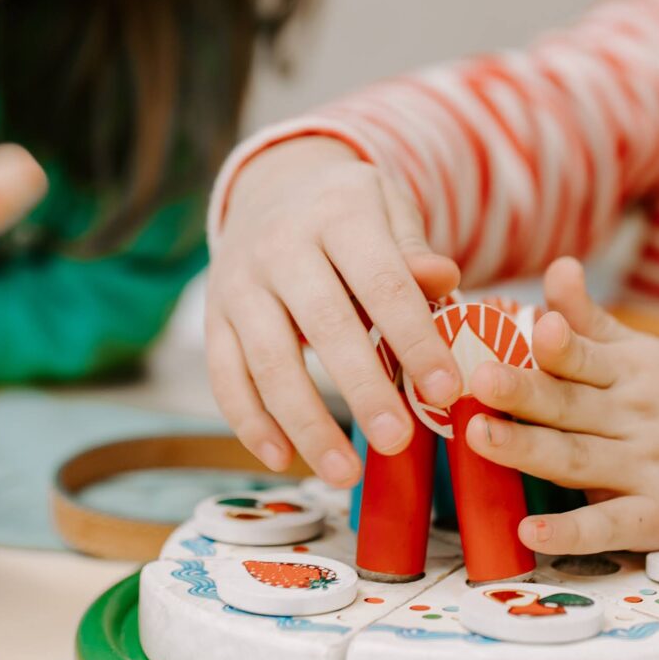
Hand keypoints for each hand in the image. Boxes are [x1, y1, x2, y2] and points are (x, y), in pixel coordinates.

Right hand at [206, 136, 464, 487]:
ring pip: (268, 361)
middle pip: (323, 324)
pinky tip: (283, 457)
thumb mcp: (389, 209)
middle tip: (396, 441)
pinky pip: (225, 377)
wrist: (274, 187)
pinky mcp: (212, 317)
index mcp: (339, 215)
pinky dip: (250, 423)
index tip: (446, 391)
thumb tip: (444, 280)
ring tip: (345, 473)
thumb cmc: (349, 212)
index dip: (415, 339)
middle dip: (361, 388)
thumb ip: (414, 250)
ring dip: (306, 423)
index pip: (382, 282)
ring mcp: (239, 284)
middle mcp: (280, 247)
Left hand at [460, 257, 658, 553]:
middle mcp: (638, 417)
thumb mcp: (643, 354)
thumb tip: (557, 266)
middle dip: (526, 392)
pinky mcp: (658, 519)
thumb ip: (590, 320)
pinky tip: (530, 532)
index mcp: (631, 373)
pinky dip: (570, 531)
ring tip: (477, 438)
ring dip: (529, 450)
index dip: (560, 344)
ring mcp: (648, 469)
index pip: (588, 357)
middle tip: (480, 380)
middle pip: (573, 406)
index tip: (530, 327)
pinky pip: (608, 525)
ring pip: (579, 461)